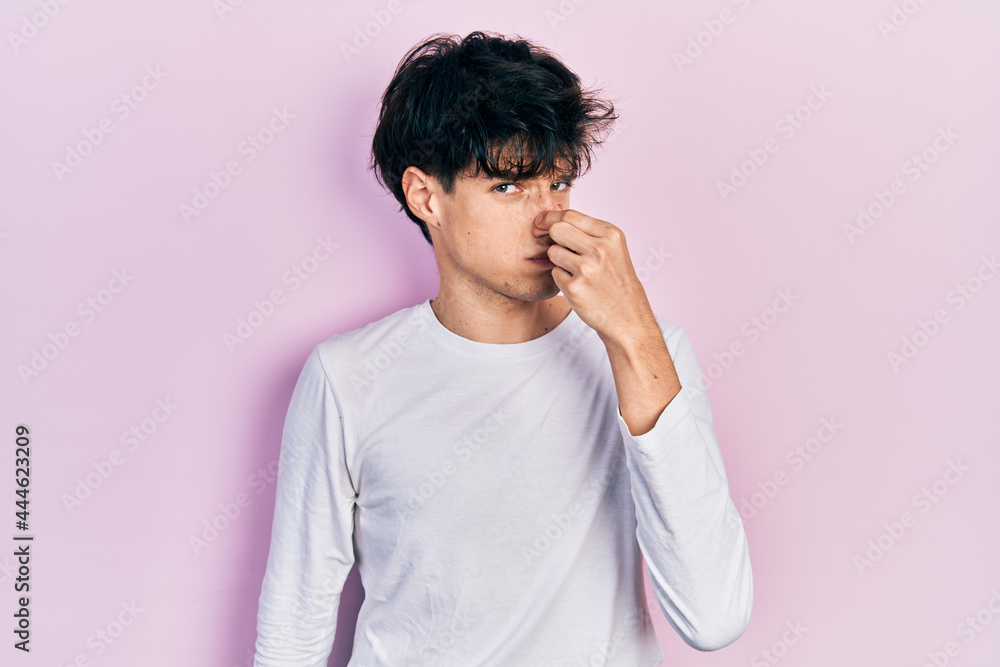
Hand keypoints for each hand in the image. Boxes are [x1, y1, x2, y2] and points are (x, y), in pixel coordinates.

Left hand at [532, 206, 655, 342]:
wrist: (628, 317)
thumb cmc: (617, 282)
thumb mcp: (613, 249)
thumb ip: (587, 232)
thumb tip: (552, 218)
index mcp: (610, 234)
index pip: (570, 215)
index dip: (550, 217)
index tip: (541, 221)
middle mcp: (600, 248)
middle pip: (557, 229)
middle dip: (552, 237)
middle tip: (559, 248)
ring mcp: (586, 268)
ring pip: (553, 252)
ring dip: (559, 261)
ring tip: (577, 272)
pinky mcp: (575, 287)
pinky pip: (555, 273)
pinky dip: (562, 279)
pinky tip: (579, 286)